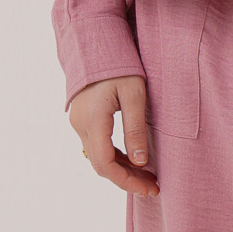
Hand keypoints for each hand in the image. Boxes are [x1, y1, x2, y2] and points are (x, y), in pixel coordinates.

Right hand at [68, 74, 159, 196]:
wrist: (96, 43)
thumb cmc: (120, 65)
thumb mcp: (134, 95)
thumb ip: (135, 128)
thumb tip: (140, 162)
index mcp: (93, 120)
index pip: (106, 164)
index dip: (127, 181)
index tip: (149, 188)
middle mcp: (80, 124)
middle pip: (101, 165)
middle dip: (127, 180)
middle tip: (153, 186)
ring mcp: (78, 122)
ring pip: (98, 157)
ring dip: (121, 170)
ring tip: (147, 176)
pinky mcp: (82, 118)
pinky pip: (96, 146)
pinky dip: (114, 157)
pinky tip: (133, 160)